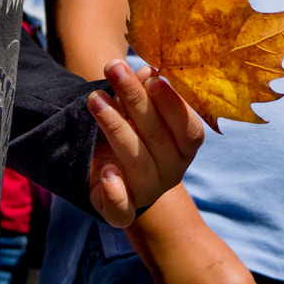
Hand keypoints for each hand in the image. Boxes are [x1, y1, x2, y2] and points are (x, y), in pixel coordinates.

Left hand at [87, 59, 202, 226]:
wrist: (109, 168)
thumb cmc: (130, 127)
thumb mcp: (137, 106)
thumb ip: (143, 89)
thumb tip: (146, 72)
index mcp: (184, 147)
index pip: (188, 128)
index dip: (172, 103)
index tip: (152, 78)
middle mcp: (172, 171)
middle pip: (158, 138)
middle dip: (135, 100)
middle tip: (114, 70)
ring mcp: (148, 193)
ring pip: (138, 163)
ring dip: (115, 127)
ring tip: (95, 99)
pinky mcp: (120, 212)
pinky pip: (122, 210)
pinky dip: (115, 192)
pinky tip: (106, 171)